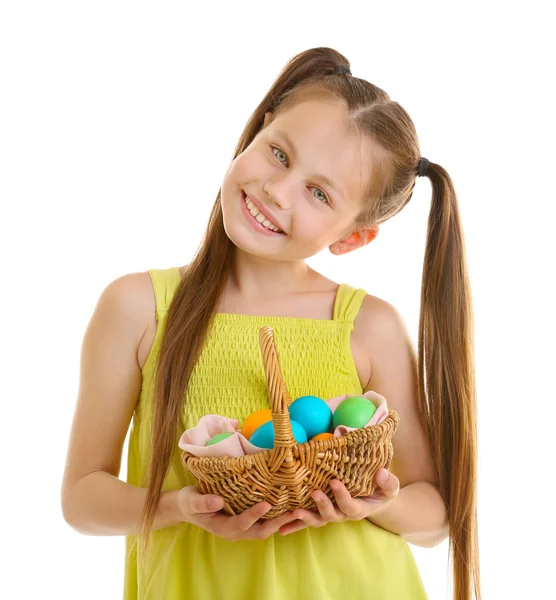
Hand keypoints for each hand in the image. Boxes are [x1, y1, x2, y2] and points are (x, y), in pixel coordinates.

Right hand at [176, 486, 296, 540]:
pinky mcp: (245, 521)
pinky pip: (262, 522)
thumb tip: (218, 501)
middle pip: (259, 532)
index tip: (267, 504)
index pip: (241, 524)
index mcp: (222, 527)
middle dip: (277, 523)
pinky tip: (286, 505)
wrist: (187, 506)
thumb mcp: (191, 500)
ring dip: (280, 521)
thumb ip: (203, 503)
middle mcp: (234, 531)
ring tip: (297, 509)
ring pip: (264, 529)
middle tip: (294, 512)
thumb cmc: (189, 502)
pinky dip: (275, 516)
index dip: (254, 515)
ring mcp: (241, 528)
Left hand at [279, 468, 399, 535]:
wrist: (374, 500)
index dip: (342, 495)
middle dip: (322, 505)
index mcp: (359, 509)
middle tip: (314, 493)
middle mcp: (343, 514)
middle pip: (331, 515)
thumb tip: (381, 472)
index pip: (350, 505)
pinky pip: (307, 521)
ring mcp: (331, 515)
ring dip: (305, 518)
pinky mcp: (321, 513)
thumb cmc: (381, 490)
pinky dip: (294, 524)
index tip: (334, 481)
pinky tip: (281, 528)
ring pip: (317, 520)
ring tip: (294, 512)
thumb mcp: (390, 486)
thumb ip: (388, 482)